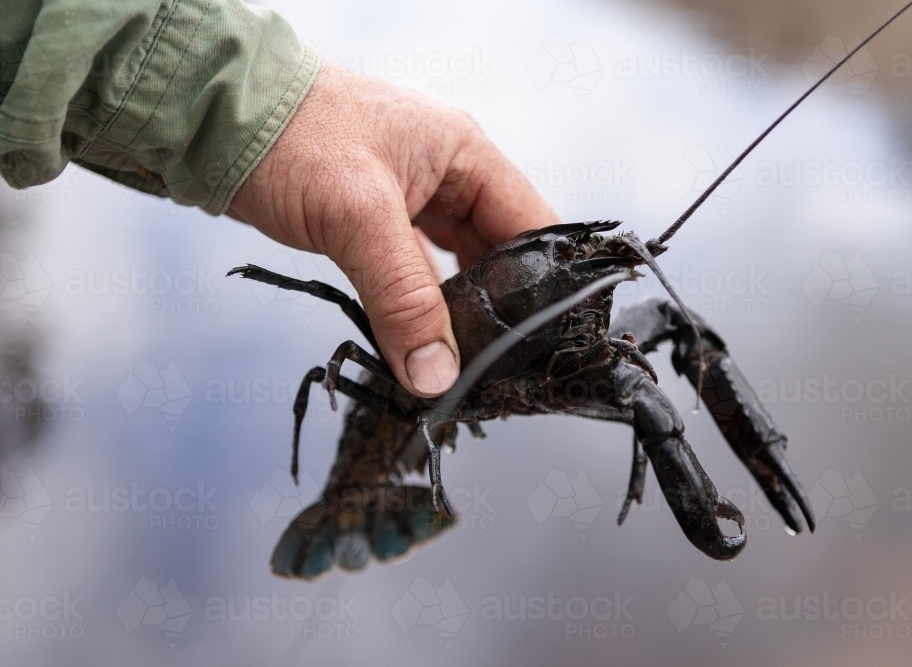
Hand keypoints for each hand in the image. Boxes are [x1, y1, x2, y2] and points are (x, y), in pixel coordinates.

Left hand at [228, 61, 558, 397]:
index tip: (544, 341)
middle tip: (500, 367)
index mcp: (464, 153)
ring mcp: (414, 198)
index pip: (532, 225)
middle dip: (499, 307)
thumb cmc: (289, 138)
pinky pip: (417, 271)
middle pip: (498, 251)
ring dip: (456, 310)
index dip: (545, 282)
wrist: (211, 118)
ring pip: (456, 265)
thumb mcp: (356, 217)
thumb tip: (438, 375)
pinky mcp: (379, 221)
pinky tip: (420, 340)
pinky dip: (419, 305)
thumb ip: (403, 298)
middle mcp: (449, 174)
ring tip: (462, 363)